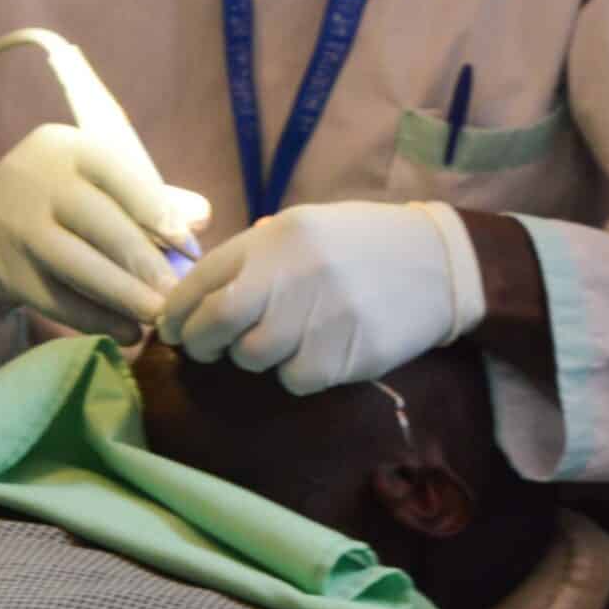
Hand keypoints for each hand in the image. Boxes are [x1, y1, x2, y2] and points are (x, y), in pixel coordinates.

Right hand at [0, 123, 210, 334]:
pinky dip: (97, 320)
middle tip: (180, 295)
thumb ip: (151, 195)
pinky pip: (57, 300)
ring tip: (161, 317)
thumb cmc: (61, 194)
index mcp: (69, 148)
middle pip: (101, 226)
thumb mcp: (98, 179)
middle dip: (147, 265)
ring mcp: (17, 227)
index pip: (121, 178)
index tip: (191, 248)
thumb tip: (202, 217)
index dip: (160, 214)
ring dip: (125, 297)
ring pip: (79, 267)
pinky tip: (130, 333)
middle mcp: (38, 181)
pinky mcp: (7, 272)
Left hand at [157, 200, 486, 394]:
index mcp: (278, 235)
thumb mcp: (307, 228)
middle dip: (202, 341)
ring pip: (253, 357)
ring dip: (256, 357)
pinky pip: (294, 380)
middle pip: (217, 323)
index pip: (204, 278)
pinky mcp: (345, 353)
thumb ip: (257, 254)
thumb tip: (197, 298)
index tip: (171, 329)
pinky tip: (317, 353)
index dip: (177, 310)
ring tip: (281, 342)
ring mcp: (320, 314)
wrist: (437, 263)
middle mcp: (293, 271)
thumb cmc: (362, 245)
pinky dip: (295, 374)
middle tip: (207, 348)